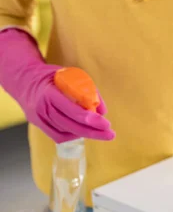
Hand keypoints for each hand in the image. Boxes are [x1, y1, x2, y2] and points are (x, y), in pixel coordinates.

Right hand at [0, 29, 114, 142]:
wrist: (24, 80)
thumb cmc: (52, 77)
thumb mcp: (71, 75)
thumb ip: (88, 91)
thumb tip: (103, 111)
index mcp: (50, 93)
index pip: (72, 110)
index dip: (90, 119)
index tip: (106, 124)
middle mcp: (42, 108)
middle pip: (70, 125)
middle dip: (93, 132)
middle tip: (110, 134)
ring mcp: (38, 119)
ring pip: (65, 132)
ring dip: (85, 134)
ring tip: (101, 132)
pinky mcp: (39, 125)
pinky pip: (58, 136)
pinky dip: (73, 135)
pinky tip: (84, 131)